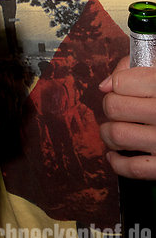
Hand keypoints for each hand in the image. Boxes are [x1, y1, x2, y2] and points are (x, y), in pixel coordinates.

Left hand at [99, 56, 155, 179]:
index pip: (120, 83)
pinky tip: (116, 155)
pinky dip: (117, 163)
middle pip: (115, 108)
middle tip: (117, 109)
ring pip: (118, 135)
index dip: (116, 85)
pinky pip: (133, 168)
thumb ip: (132, 70)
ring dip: (108, 133)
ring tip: (113, 129)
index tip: (120, 89)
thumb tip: (105, 86)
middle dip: (110, 107)